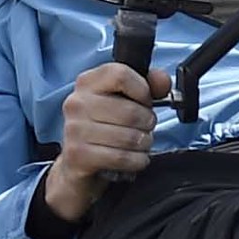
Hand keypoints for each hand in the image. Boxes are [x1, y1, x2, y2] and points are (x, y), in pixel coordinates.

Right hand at [40, 59, 171, 223]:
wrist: (78, 163)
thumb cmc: (104, 127)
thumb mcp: (124, 100)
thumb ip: (148, 85)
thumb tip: (163, 81)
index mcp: (87, 83)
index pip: (121, 75)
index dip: (142, 90)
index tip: (145, 101)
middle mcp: (77, 103)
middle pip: (130, 111)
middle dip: (147, 123)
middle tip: (145, 128)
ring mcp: (75, 129)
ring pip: (129, 137)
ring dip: (144, 144)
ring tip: (140, 143)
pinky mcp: (78, 155)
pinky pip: (121, 157)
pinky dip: (137, 160)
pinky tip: (135, 158)